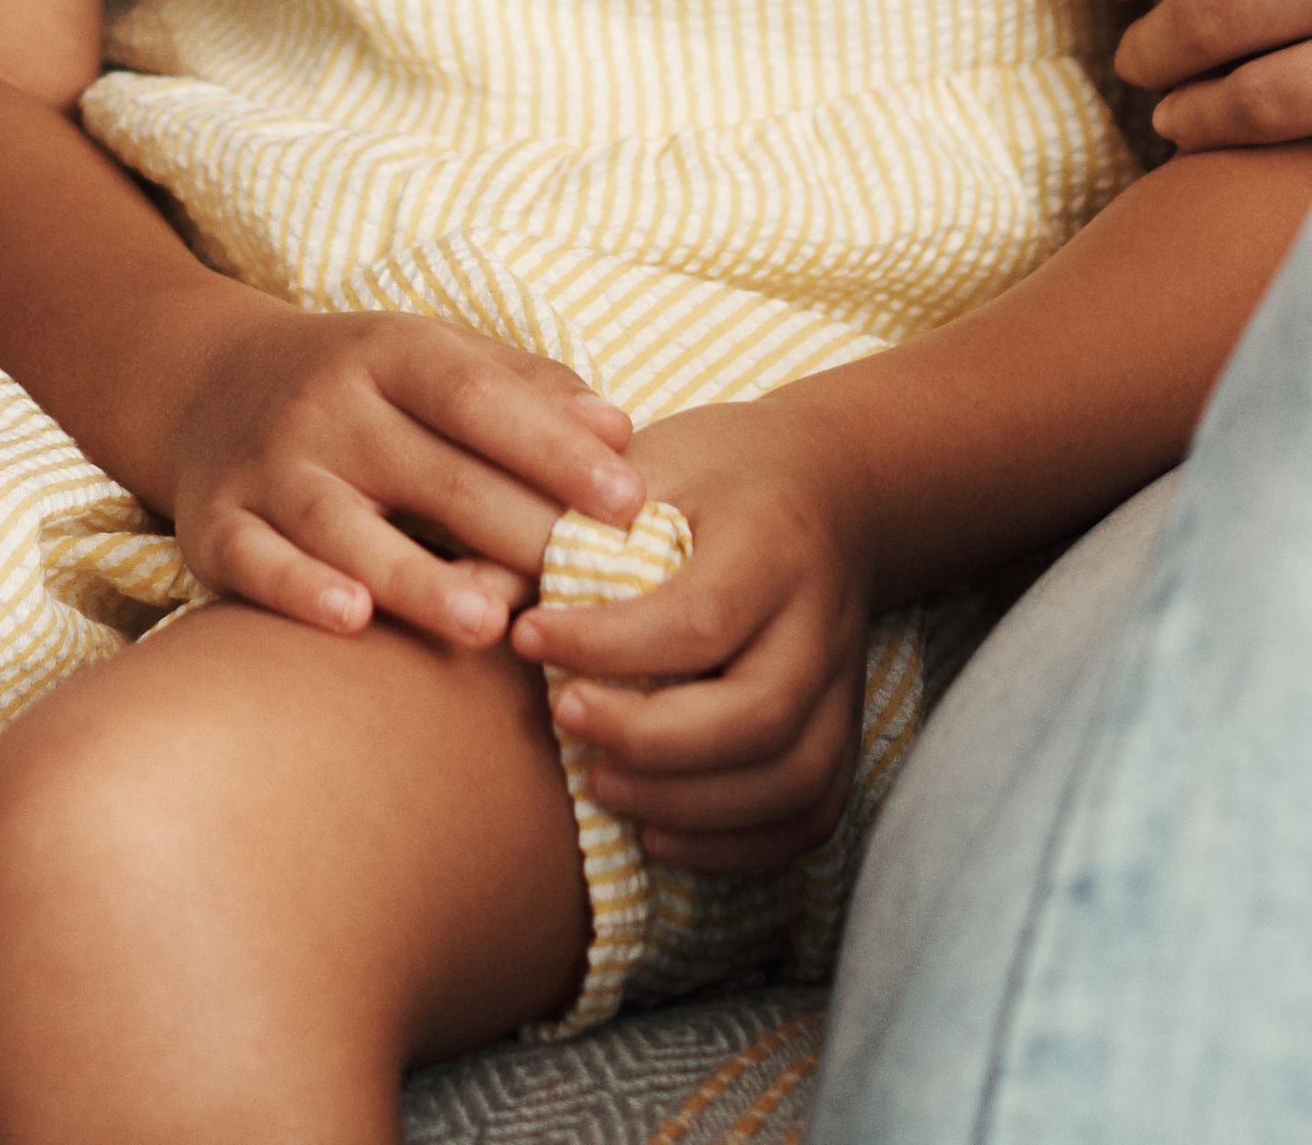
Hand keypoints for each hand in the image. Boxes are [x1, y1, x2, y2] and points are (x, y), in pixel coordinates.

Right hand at [158, 307, 638, 651]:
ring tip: (484, 623)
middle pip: (430, 470)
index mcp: (390, 352)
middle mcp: (327, 405)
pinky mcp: (215, 525)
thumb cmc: (361, 386)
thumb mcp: (435, 356)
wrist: (206, 381)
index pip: (480, 397)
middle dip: (513, 529)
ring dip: (416, 576)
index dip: (555, 448)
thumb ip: (528, 390)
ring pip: (343, 525)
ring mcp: (269, 466)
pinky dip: (298, 589)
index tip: (629, 502)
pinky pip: (256, 561)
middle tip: (586, 588)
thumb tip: (620, 430)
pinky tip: (351, 619)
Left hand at [519, 399, 875, 873]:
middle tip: (565, 719)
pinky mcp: (846, 731)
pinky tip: (657, 831)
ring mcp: (843, 685)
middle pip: (757, 713)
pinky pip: (809, 813)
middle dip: (649, 738)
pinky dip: (736, 843)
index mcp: (771, 542)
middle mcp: (822, 620)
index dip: (606, 645)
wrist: (833, 487)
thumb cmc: (716, 476)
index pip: (699, 618)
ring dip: (689, 803)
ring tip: (601, 784)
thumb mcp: (642, 468)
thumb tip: (464, 595)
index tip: (528, 638)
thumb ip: (561, 529)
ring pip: (790, 779)